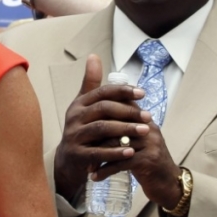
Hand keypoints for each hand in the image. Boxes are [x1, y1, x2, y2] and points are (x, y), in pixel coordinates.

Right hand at [53, 55, 145, 202]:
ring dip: (125, 130)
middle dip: (128, 111)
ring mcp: (74, 136)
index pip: (102, 92)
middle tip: (148, 116)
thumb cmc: (82, 129)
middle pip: (103, 109)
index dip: (122, 91)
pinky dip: (115, 152)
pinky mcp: (77, 154)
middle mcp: (74, 117)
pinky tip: (131, 152)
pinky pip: (98, 152)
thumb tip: (93, 56)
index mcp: (79, 104)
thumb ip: (91, 83)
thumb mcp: (84, 106)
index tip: (143, 93)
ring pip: (102, 129)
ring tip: (145, 131)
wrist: (68, 160)